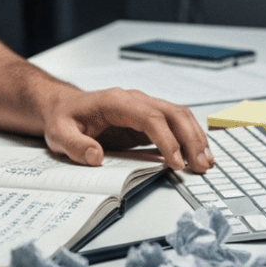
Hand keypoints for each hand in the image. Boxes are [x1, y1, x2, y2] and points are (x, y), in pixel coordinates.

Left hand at [39, 86, 214, 173]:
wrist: (63, 107)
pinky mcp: (148, 119)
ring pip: (179, 116)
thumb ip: (76, 145)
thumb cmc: (64, 118)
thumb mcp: (60, 134)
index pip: (151, 117)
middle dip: (191, 139)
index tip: (176, 162)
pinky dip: (190, 138)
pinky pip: (175, 124)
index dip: (167, 140)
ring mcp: (144, 107)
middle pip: (173, 113)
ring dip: (195, 138)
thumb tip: (95, 157)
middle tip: (201, 166)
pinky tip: (197, 155)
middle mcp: (135, 100)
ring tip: (206, 163)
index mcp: (116, 101)